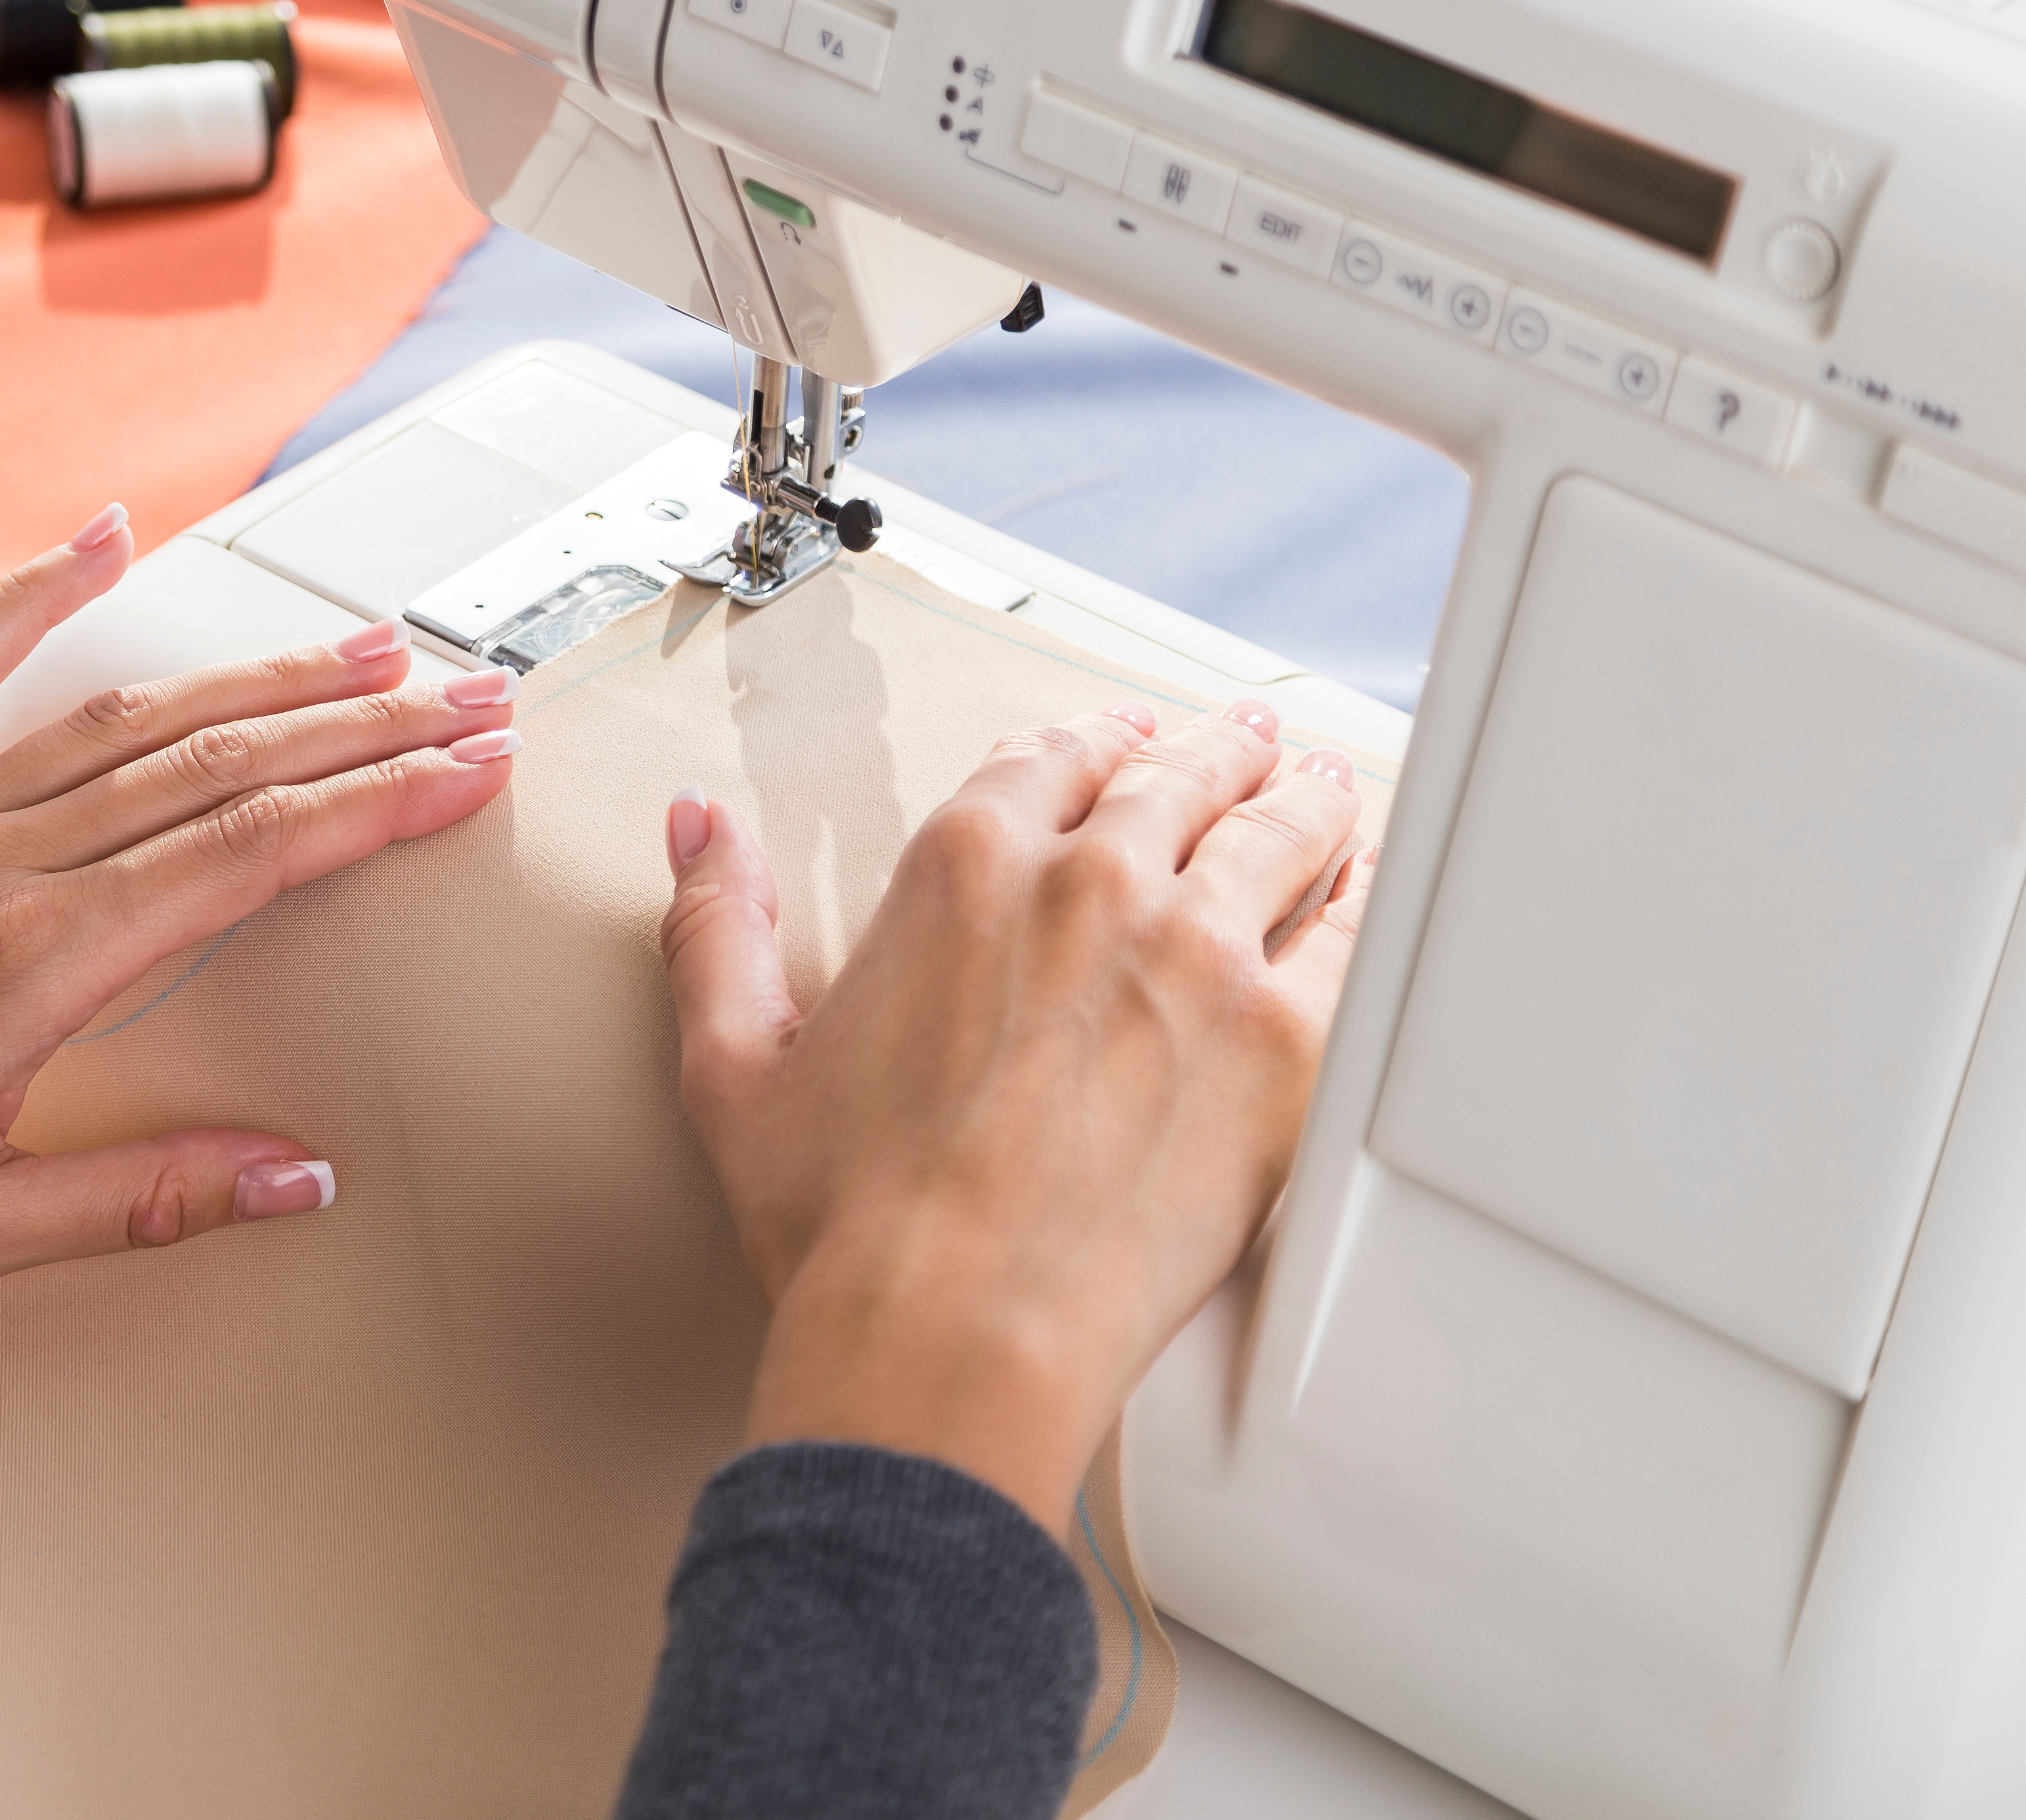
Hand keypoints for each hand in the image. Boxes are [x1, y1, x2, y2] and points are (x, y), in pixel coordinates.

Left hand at [0, 505, 520, 1316]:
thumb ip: (141, 1197)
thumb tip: (297, 1179)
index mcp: (28, 966)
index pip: (245, 856)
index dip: (372, 803)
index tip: (467, 769)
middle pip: (212, 767)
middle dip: (357, 728)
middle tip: (470, 700)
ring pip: (122, 719)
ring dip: (253, 676)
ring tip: (363, 646)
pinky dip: (31, 594)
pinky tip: (101, 534)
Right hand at [659, 699, 1370, 1530]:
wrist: (953, 1333)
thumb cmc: (846, 1227)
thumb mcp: (736, 1062)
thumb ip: (718, 925)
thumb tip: (700, 829)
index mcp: (962, 869)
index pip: (1047, 758)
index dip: (1087, 741)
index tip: (1112, 741)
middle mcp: (1088, 883)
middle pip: (1176, 779)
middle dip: (1213, 751)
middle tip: (1244, 742)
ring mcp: (1196, 954)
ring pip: (1275, 832)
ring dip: (1301, 797)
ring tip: (1319, 788)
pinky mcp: (1281, 1040)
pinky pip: (1352, 934)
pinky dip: (1367, 896)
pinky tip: (1372, 891)